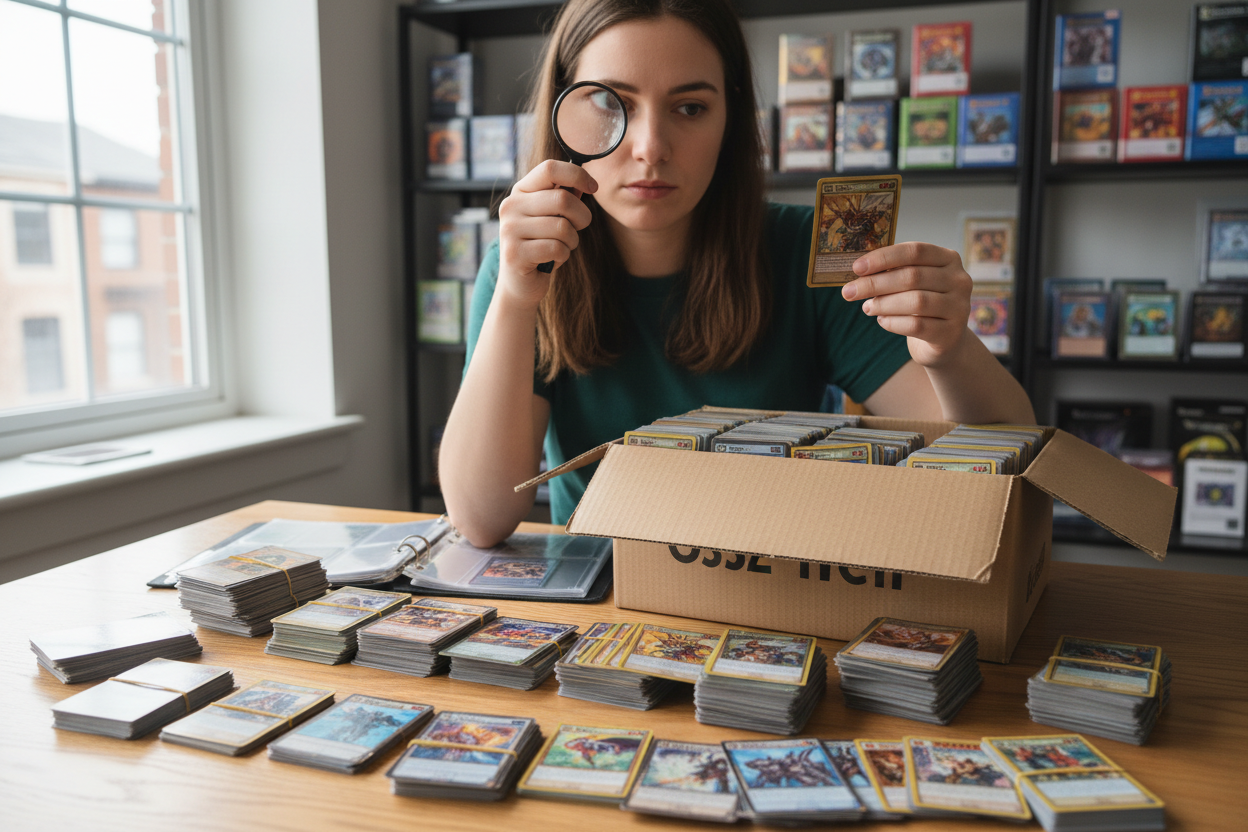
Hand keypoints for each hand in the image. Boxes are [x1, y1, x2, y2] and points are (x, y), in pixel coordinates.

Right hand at [495, 159, 597, 308]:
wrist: (521, 283)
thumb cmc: (542, 245)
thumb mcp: (553, 217)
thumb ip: (565, 198)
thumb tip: (584, 183)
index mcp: (521, 191)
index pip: (550, 169)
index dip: (577, 175)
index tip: (593, 187)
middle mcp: (511, 206)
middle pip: (563, 199)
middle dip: (582, 217)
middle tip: (578, 229)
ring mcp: (509, 230)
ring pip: (562, 227)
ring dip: (572, 240)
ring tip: (561, 246)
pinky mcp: (514, 253)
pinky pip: (556, 248)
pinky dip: (563, 255)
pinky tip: (552, 259)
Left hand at [842, 241, 973, 366]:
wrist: (944, 339)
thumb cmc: (922, 304)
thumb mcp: (913, 282)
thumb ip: (894, 271)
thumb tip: (859, 269)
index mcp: (948, 259)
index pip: (915, 251)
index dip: (884, 258)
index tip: (857, 267)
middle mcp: (959, 280)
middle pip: (912, 277)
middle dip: (875, 284)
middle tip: (849, 291)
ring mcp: (959, 307)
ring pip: (916, 302)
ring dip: (883, 304)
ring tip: (867, 307)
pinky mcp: (951, 333)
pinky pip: (916, 326)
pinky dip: (893, 323)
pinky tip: (881, 321)